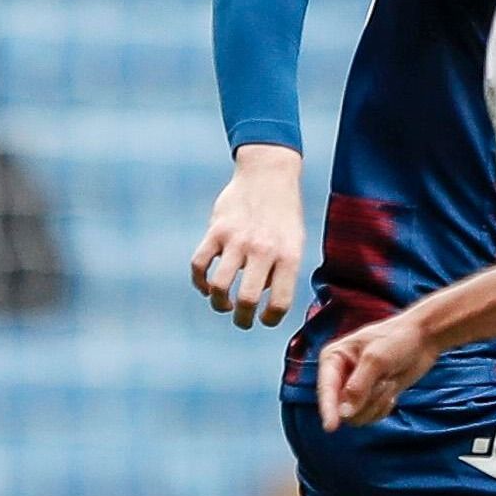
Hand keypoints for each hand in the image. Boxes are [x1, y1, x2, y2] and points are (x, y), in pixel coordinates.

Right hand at [191, 147, 305, 328]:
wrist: (268, 174)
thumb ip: (282, 270)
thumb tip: (263, 298)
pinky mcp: (216, 230)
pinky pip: (199, 265)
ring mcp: (237, 240)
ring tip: (224, 305)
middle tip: (243, 321)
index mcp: (289, 256)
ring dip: (219, 303)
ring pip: (219, 286)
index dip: (271, 319)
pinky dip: (200, 282)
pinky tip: (207, 286)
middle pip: (248, 298)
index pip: (281, 301)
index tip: (265, 320)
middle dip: (243, 319)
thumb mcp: (295, 241)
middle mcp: (263, 250)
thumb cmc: (284, 214)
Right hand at [315, 310, 435, 429]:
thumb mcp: (377, 358)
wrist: (422, 339)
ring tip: (388, 382)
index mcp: (333, 358)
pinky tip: (391, 391)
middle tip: (384, 382)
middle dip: (366, 401)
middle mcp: (339, 376)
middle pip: (340, 408)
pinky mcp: (368, 399)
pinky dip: (383, 408)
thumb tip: (344, 413)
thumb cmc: (398, 339)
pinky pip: (370, 417)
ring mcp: (353, 390)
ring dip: (376, 403)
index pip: (326, 389)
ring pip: (355, 416)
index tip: (331, 427)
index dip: (327, 408)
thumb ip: (359, 386)